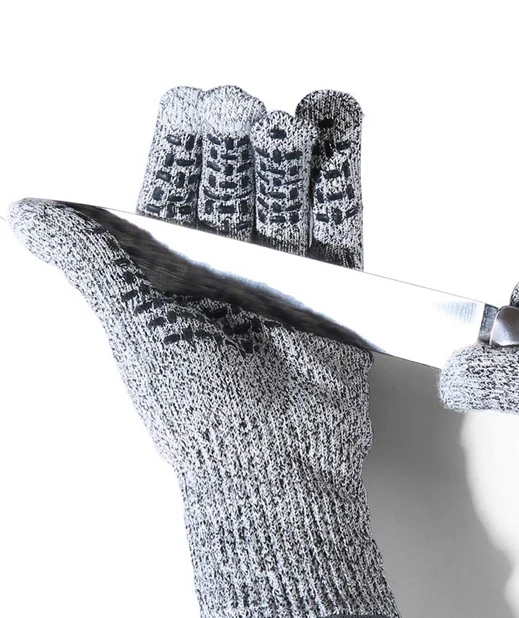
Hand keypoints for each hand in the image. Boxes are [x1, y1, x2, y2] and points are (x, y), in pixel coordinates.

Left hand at [9, 85, 409, 617]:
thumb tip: (32, 215)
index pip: (177, 196)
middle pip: (237, 188)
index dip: (185, 148)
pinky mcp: (336, 295)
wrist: (276, 465)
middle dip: (243, 143)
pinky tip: (340, 135)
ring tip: (303, 111)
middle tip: (247, 109)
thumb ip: (94, 263)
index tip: (193, 108)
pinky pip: (341, 226)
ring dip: (297, 151)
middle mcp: (230, 278)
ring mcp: (287, 283)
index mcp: (177, 284)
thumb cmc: (201, 413)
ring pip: (291, 199)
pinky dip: (343, 179)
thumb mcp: (133, 330)